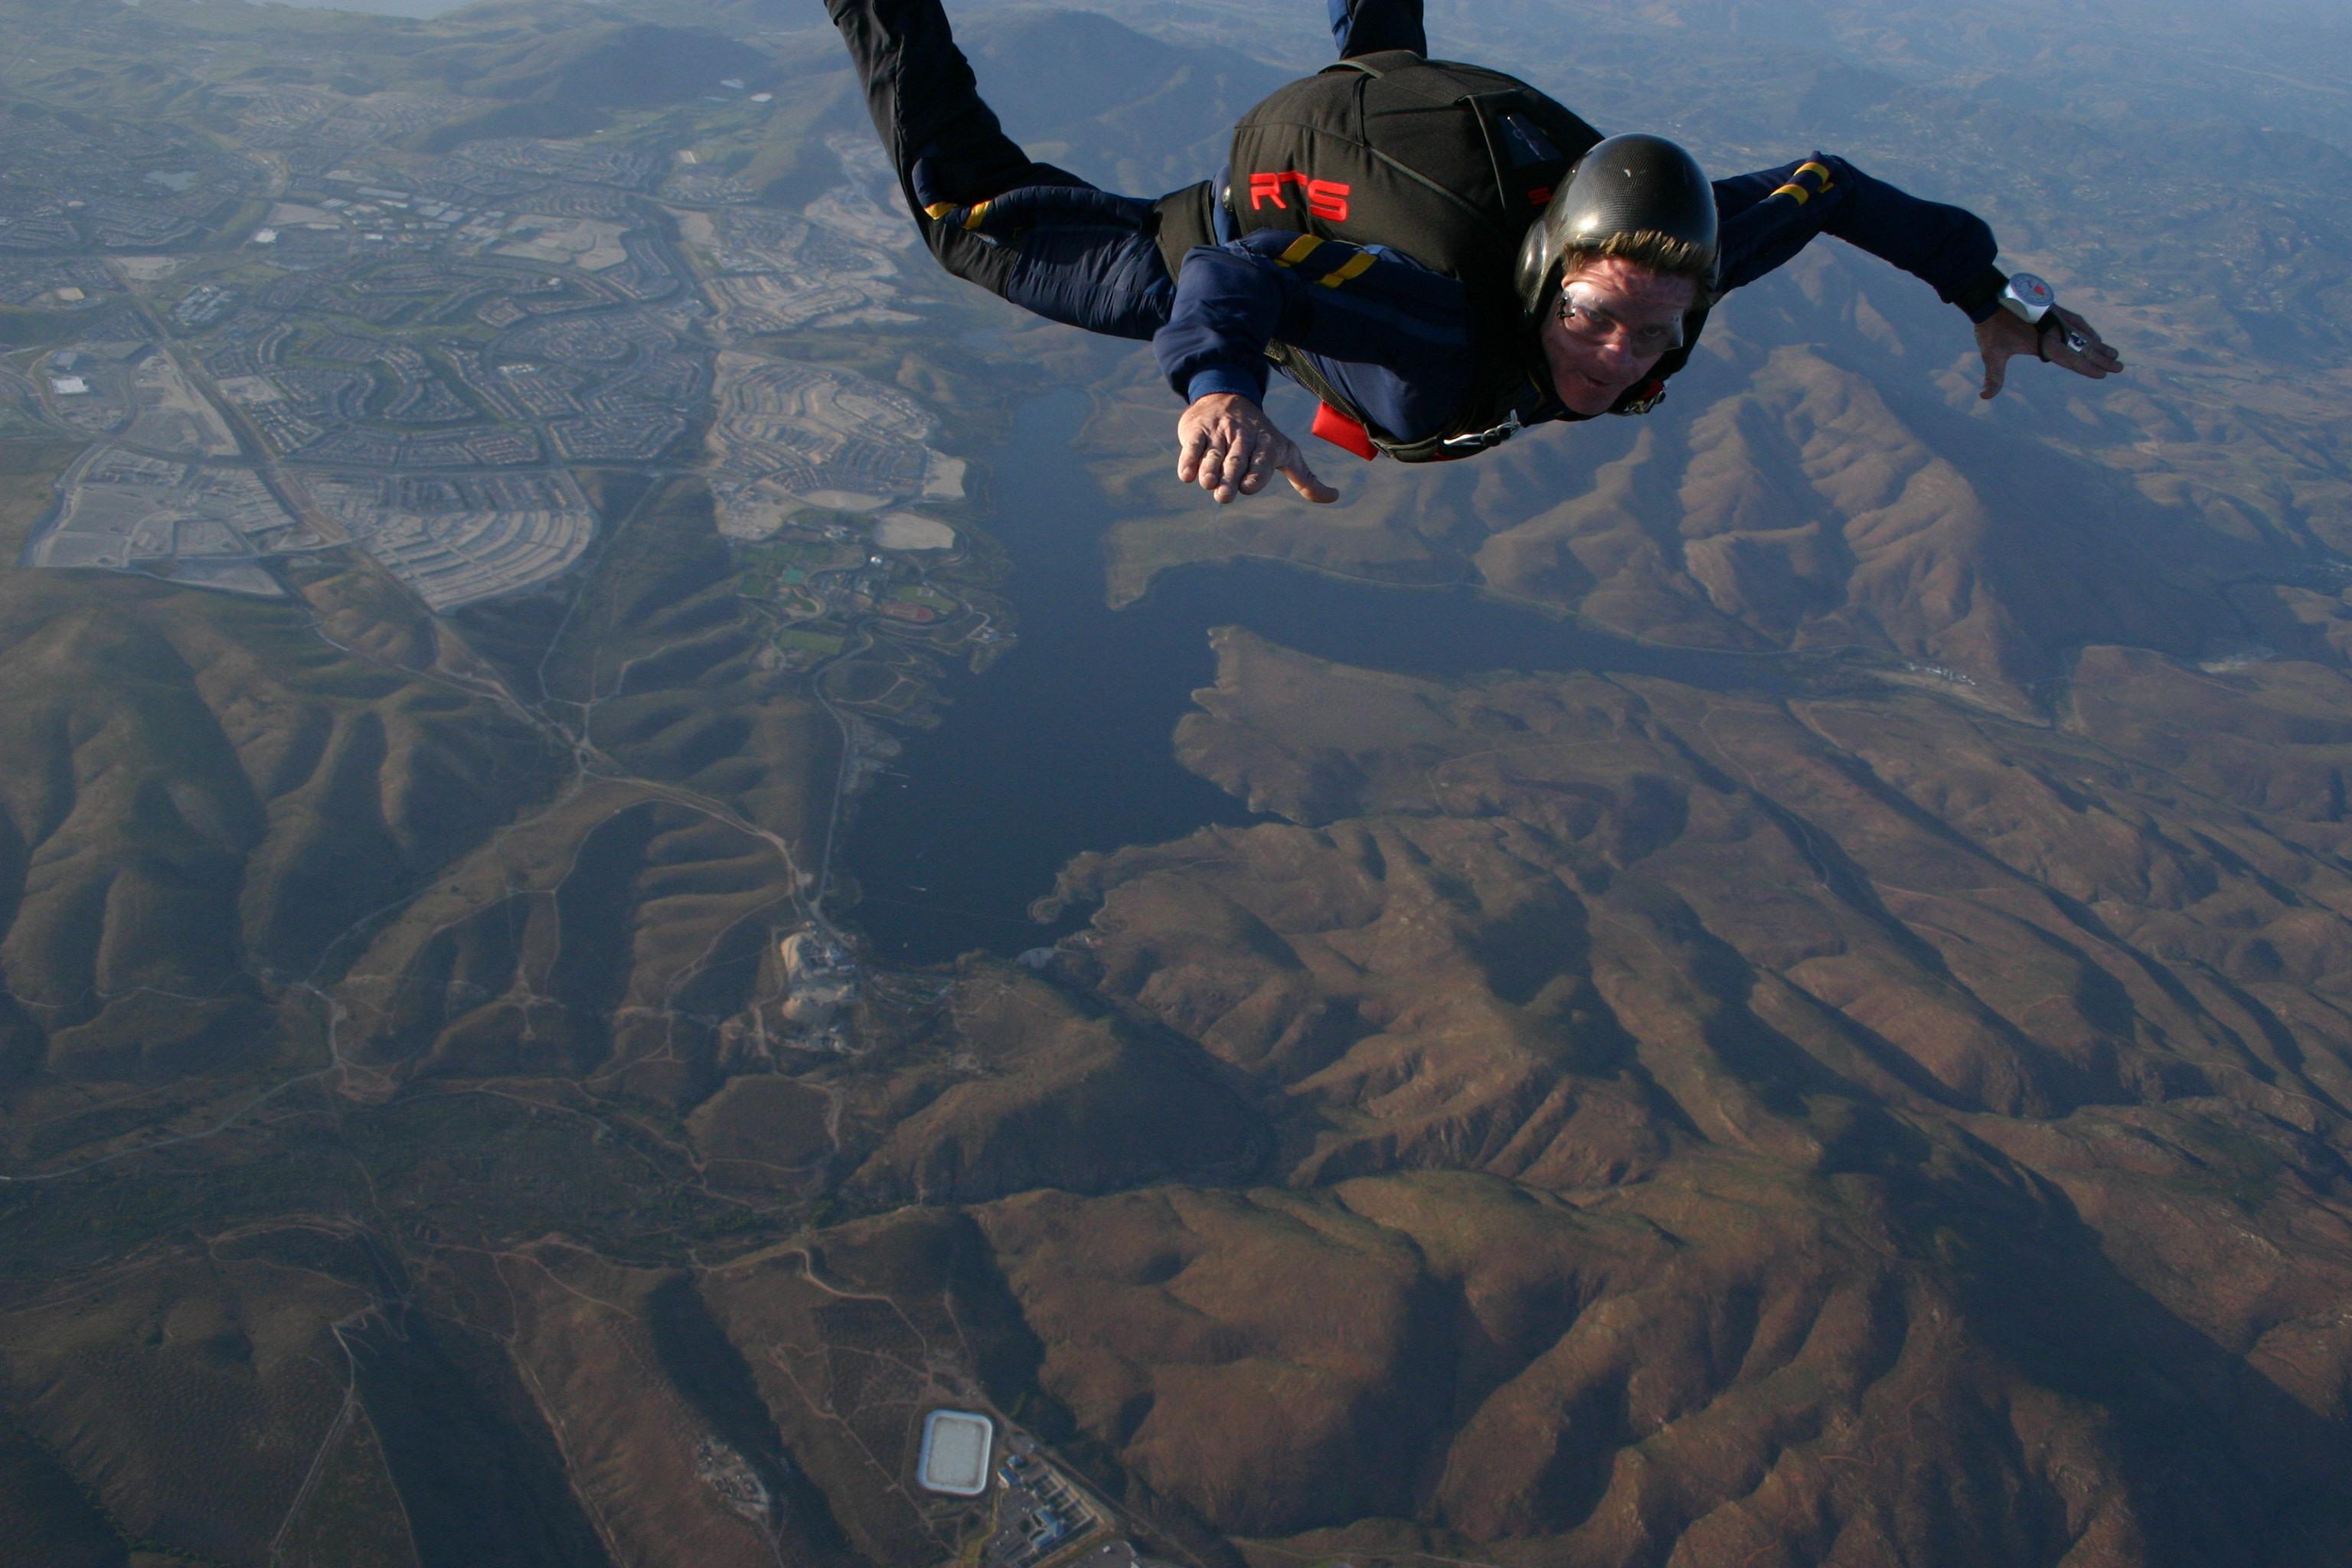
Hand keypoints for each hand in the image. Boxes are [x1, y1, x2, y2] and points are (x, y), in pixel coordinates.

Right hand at [1175, 393, 1337, 504]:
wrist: (1227, 397)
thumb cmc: (1261, 436)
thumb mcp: (1286, 453)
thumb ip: (1305, 478)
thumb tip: (1335, 497)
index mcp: (1267, 444)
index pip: (1262, 460)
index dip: (1256, 474)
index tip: (1248, 488)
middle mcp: (1243, 438)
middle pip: (1236, 460)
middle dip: (1230, 476)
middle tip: (1224, 495)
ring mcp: (1219, 433)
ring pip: (1214, 454)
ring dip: (1209, 470)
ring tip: (1208, 484)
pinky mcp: (1197, 430)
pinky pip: (1193, 446)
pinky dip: (1189, 460)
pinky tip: (1187, 476)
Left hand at [1975, 304, 2124, 399]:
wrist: (1990, 297)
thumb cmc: (1990, 328)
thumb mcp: (1991, 354)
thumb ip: (1993, 377)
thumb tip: (1984, 396)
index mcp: (2045, 342)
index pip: (2072, 359)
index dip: (2088, 368)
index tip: (2103, 375)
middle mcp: (2055, 330)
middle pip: (2084, 348)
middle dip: (2102, 359)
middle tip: (2120, 368)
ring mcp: (2057, 318)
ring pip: (2083, 334)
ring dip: (2099, 345)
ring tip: (2114, 354)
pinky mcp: (2054, 310)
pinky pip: (2077, 321)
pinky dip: (2087, 330)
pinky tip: (2094, 335)